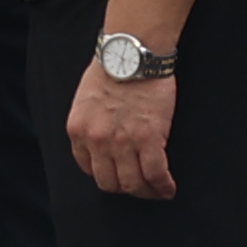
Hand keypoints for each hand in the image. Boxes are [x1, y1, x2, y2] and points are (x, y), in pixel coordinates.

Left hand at [67, 58, 179, 198]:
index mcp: (78, 131)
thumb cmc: (112, 70)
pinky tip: (168, 188)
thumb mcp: (85, 101)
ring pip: (133, 184)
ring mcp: (122, 143)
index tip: (117, 174)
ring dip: (145, 192)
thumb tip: (101, 143)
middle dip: (124, 188)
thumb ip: (90, 124)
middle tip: (138, 187)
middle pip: (109, 182)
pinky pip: (155, 175)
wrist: (132, 55)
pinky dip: (163, 186)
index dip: (105, 174)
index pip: (88, 168)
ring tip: (156, 190)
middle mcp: (97, 141)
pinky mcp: (149, 140)